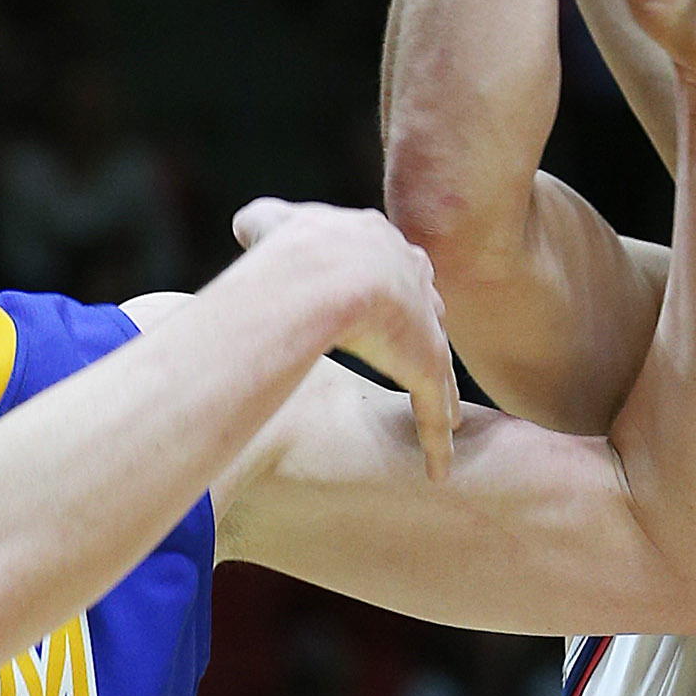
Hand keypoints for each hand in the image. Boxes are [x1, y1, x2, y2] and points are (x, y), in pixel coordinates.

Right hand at [231, 198, 459, 480]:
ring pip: (438, 365)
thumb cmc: (292, 248)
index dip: (389, 285)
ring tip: (448, 418)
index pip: (392, 266)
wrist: (326, 272)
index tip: (386, 300)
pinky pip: (432, 411)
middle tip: (418, 349)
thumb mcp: (270, 224)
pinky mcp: (427, 365)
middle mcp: (412, 281)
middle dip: (425, 327)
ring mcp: (424, 325)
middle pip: (426, 309)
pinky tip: (440, 472)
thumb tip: (247, 228)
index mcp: (379, 243)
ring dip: (440, 393)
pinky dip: (436, 443)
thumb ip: (264, 225)